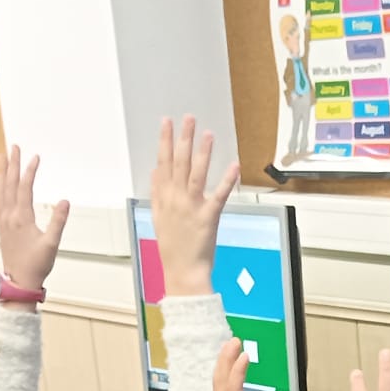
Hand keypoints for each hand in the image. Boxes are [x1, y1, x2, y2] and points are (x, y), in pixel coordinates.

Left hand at [0, 145, 69, 294]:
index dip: (30, 171)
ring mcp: (3, 220)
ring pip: (0, 190)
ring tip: (2, 157)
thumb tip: (64, 202)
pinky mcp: (1, 226)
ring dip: (1, 172)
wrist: (20, 280)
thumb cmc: (36, 264)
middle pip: (9, 184)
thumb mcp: (52, 244)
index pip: (25, 188)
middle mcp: (9, 216)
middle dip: (12, 164)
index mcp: (22, 218)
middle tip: (13, 147)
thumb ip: (58, 221)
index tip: (35, 158)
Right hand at [150, 115, 238, 297]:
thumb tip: (155, 171)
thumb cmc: (172, 247)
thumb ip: (156, 192)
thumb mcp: (158, 217)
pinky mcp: (208, 218)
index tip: (167, 122)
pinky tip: (234, 165)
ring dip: (202, 153)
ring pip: (196, 174)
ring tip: (207, 134)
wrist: (182, 272)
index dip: (165, 142)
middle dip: (184, 139)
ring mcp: (192, 208)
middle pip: (179, 163)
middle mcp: (176, 200)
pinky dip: (227, 180)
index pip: (163, 163)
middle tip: (189, 118)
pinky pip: (219, 196)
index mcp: (164, 198)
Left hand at [208, 337, 272, 390]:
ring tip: (230, 350)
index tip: (244, 354)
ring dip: (224, 365)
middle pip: (221, 380)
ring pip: (220, 383)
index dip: (238, 370)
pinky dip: (226, 377)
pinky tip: (231, 373)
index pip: (232, 387)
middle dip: (226, 359)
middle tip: (233, 341)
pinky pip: (223, 390)